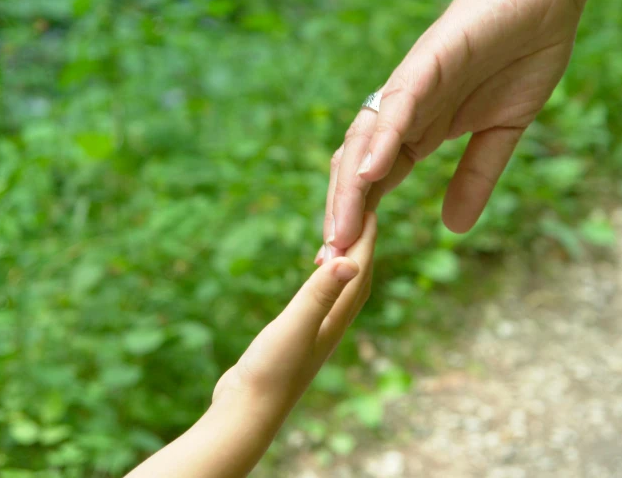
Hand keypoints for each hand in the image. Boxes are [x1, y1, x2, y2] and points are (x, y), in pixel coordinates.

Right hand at [126, 214, 377, 477]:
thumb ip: (319, 294)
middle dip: (364, 248)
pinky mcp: (295, 340)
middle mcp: (330, 326)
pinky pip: (319, 302)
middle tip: (366, 218)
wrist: (247, 413)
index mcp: (334, 319)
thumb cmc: (270, 372)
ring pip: (339, 292)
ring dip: (346, 265)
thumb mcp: (294, 326)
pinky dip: (323, 283)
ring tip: (344, 245)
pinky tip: (315, 282)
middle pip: (357, 281)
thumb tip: (352, 261)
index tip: (374, 209)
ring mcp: (313, 334)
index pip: (358, 271)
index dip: (367, 240)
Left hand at [320, 0, 608, 257]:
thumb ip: (474, 177)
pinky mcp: (429, 60)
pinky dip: (383, 139)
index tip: (347, 265)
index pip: (375, 183)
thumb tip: (453, 229)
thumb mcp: (501, 134)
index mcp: (417, 132)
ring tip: (340, 232)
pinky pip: (399, 104)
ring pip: (366, 140)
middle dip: (343, 216)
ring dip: (351, 188)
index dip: (359, 222)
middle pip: (357, 168)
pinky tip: (370, 172)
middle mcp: (403, 112)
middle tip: (329, 263)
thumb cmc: (521, 58)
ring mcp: (412, 86)